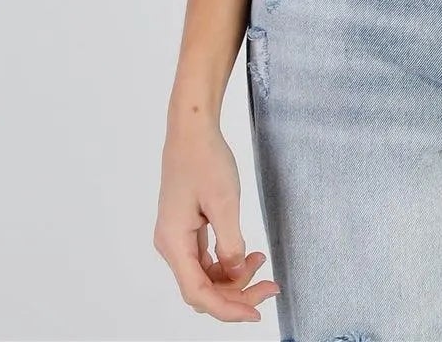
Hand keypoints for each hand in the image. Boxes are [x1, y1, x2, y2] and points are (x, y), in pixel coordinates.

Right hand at [154, 115, 279, 323]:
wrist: (192, 130)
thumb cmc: (205, 159)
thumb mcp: (225, 202)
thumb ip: (230, 243)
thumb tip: (234, 273)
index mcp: (173, 243)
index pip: (198, 293)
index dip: (227, 309)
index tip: (255, 312)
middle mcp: (171, 246)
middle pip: (202, 289)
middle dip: (236, 293)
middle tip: (270, 286)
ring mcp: (177, 238)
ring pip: (205, 276)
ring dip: (233, 277)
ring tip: (261, 261)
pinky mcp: (186, 229)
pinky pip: (206, 259)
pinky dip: (227, 261)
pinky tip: (248, 254)